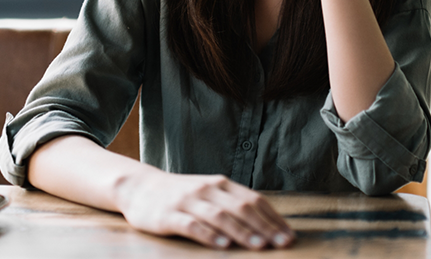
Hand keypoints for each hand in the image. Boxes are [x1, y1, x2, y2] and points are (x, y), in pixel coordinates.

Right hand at [115, 169, 294, 249]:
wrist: (141, 187)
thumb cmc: (183, 195)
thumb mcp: (209, 193)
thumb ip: (232, 204)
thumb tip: (265, 224)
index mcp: (221, 184)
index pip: (253, 200)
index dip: (273, 218)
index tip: (289, 236)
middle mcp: (208, 189)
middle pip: (241, 207)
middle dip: (265, 226)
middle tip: (283, 244)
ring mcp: (188, 201)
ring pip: (220, 216)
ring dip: (242, 231)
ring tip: (259, 245)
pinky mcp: (170, 215)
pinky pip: (192, 225)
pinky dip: (209, 235)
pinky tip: (222, 245)